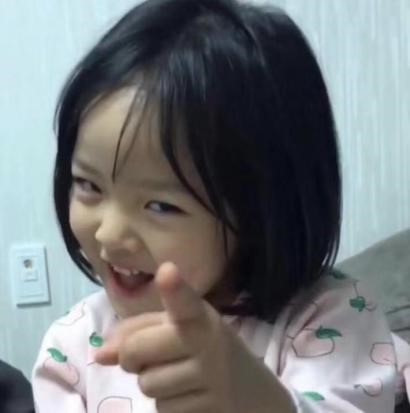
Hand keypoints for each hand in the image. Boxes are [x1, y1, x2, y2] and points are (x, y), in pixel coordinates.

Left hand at [95, 262, 293, 412]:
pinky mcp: (209, 409)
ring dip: (153, 382)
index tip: (167, 271)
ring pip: (147, 385)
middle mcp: (207, 343)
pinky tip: (190, 395)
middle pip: (136, 350)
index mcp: (199, 316)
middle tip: (146, 356)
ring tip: (178, 375)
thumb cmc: (207, 349)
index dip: (174, 288)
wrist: (254, 392)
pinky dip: (169, 404)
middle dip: (131, 356)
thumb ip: (139, 332)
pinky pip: (163, 410)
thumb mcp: (180, 329)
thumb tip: (100, 354)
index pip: (185, 302)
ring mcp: (210, 379)